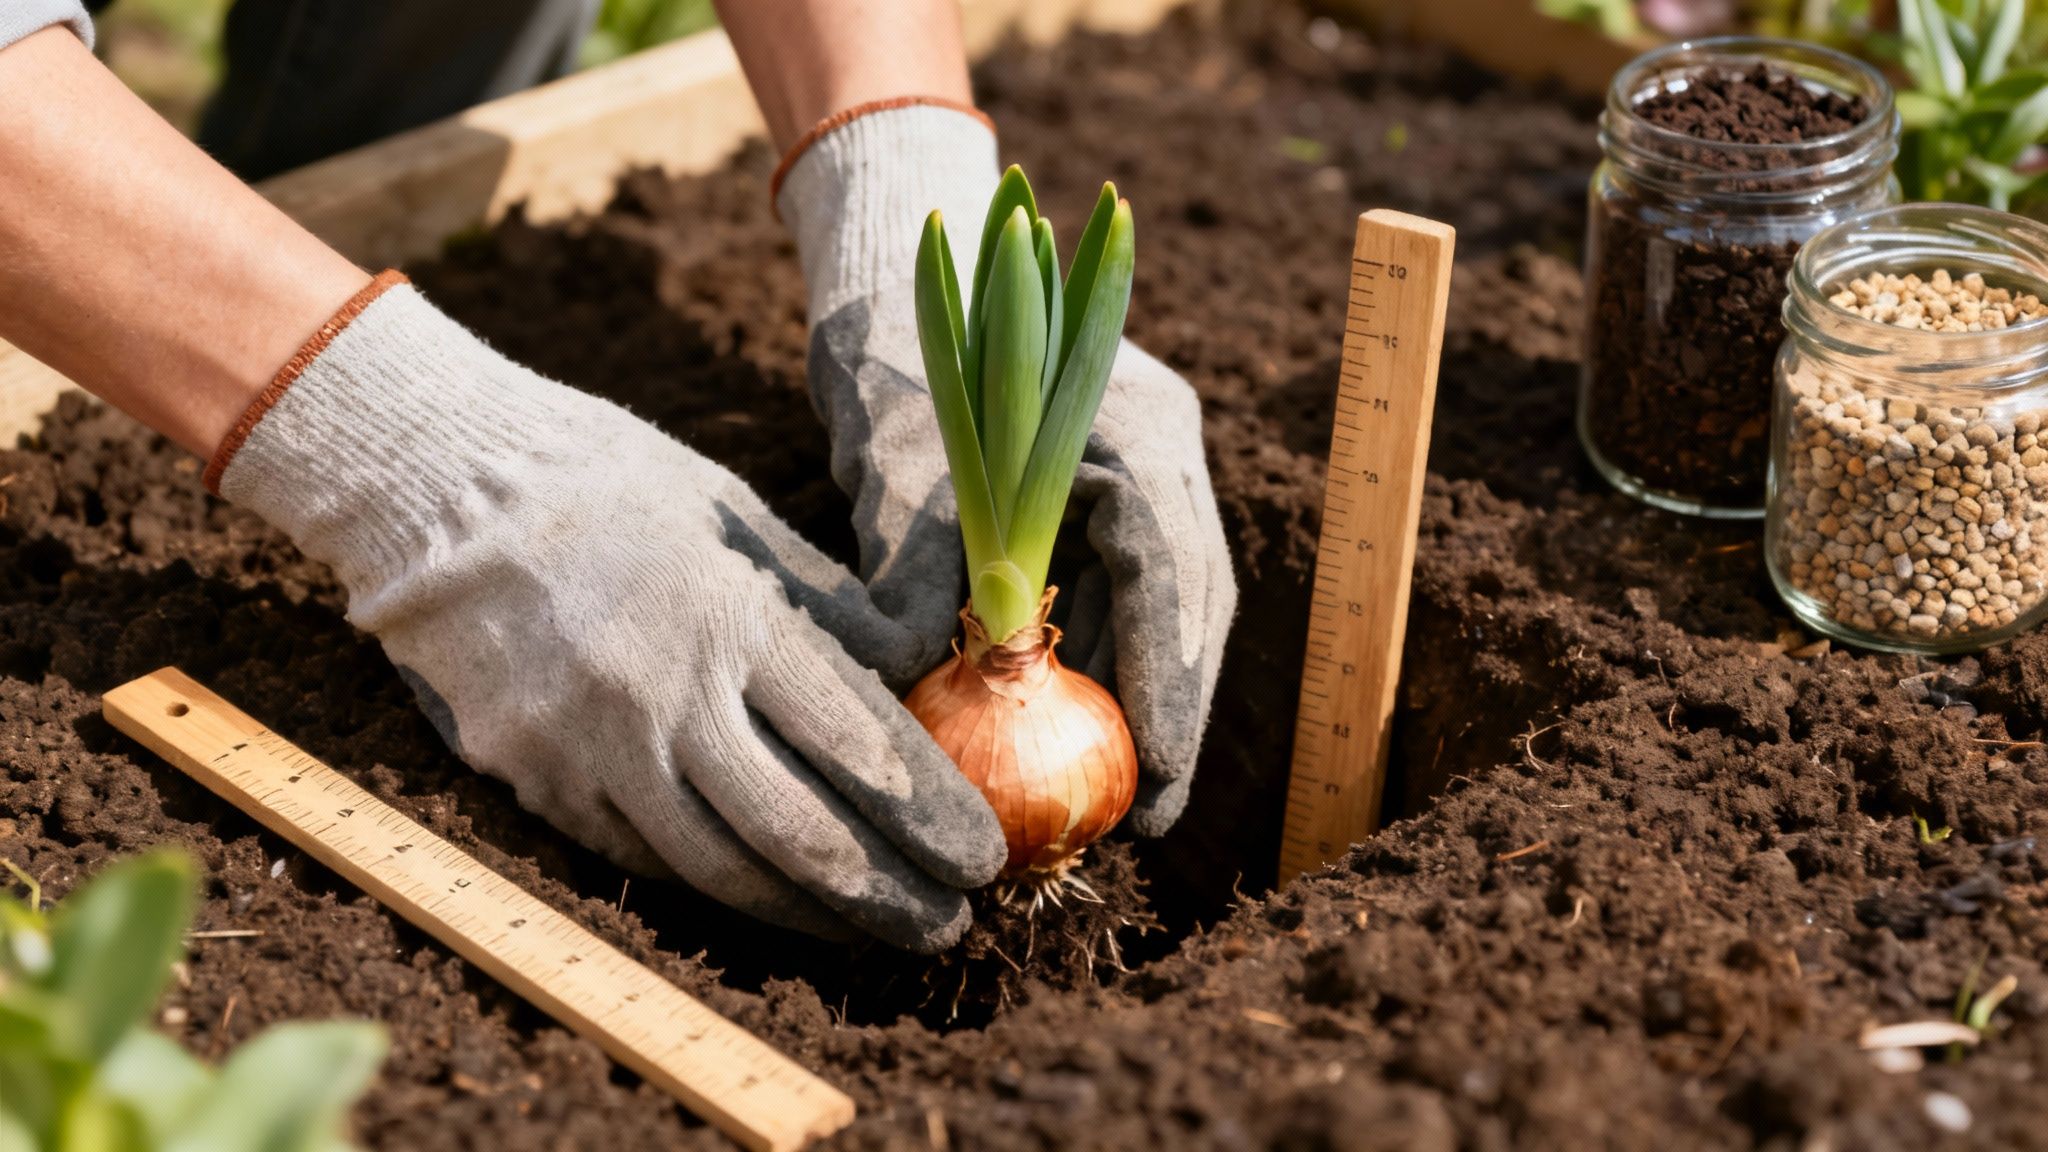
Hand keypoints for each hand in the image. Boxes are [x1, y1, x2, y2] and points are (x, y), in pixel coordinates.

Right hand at [213, 276, 1004, 951]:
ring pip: (722, 872)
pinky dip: (717, 889)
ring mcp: (590, 747)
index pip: (863, 749)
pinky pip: (642, 860)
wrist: (441, 486)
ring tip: (873, 933)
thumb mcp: (746, 522)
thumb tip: (921, 681)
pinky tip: (768, 902)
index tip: (984, 859)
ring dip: (812, 917)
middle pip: (802, 836)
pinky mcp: (533, 780)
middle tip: (950, 924)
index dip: (934, 819)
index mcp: (736, 620)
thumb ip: (837, 614)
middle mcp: (665, 695)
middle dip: (893, 895)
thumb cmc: (616, 486)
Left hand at [780, 105, 1235, 831]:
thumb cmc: (892, 359)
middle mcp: (1162, 450)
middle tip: (1141, 815)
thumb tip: (923, 700)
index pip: (1176, 576)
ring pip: (1162, 606)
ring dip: (1133, 694)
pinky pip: (1122, 592)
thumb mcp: (897, 473)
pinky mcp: (1110, 495)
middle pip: (1191, 604)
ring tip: (1104, 793)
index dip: (1173, 688)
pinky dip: (1096, 657)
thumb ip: (916, 579)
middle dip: (1168, 711)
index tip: (1160, 784)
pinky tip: (1061, 725)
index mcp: (1139, 427)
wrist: (889, 272)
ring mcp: (1144, 471)